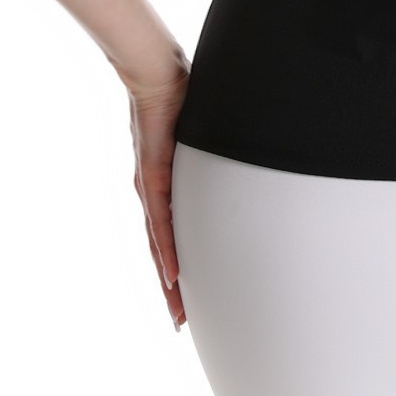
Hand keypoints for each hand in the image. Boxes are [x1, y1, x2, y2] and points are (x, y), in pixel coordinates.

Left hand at [125, 60, 191, 331]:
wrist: (156, 73)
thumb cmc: (180, 95)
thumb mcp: (204, 131)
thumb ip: (217, 146)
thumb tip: (244, 144)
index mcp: (166, 183)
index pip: (172, 233)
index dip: (178, 265)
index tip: (186, 295)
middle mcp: (155, 191)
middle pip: (164, 250)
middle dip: (173, 289)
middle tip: (181, 322)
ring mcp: (152, 187)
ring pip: (161, 245)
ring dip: (169, 280)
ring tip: (177, 311)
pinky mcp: (152, 177)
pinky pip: (161, 222)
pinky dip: (166, 251)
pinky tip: (171, 275)